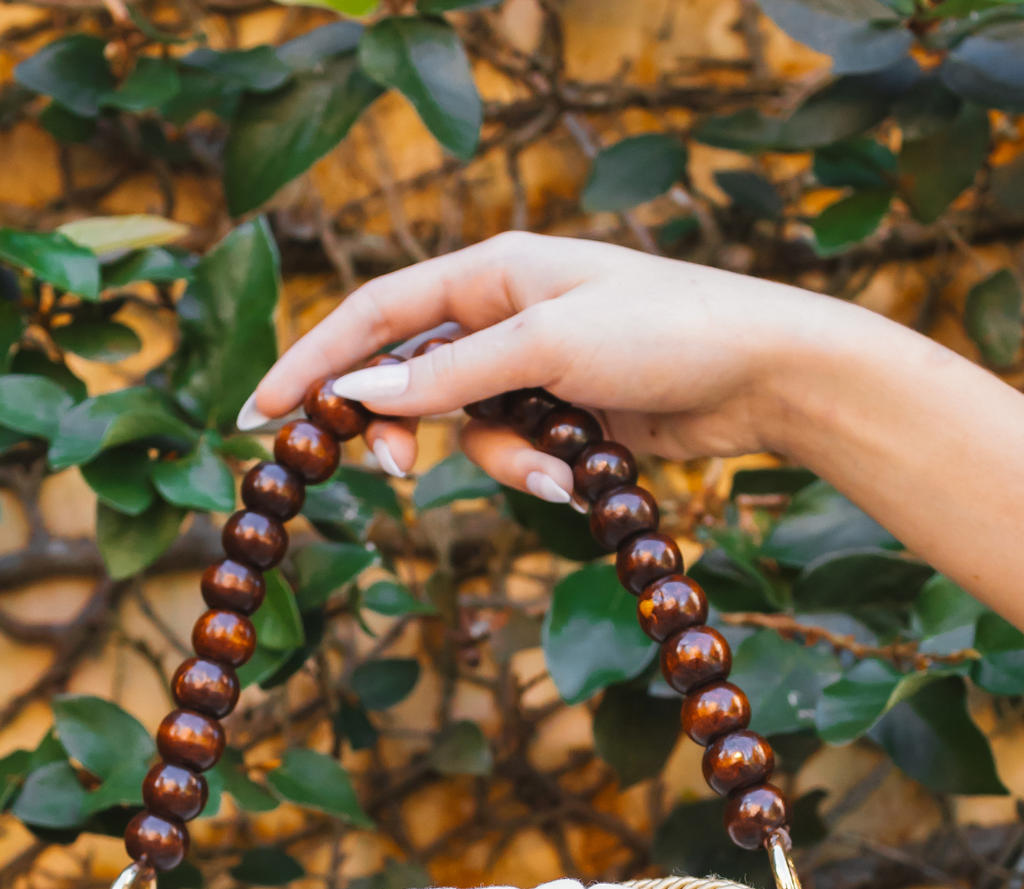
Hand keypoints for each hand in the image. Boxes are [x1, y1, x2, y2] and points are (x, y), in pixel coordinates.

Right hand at [238, 234, 889, 501]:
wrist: (761, 374)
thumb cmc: (664, 331)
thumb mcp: (547, 347)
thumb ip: (451, 378)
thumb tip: (364, 398)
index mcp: (488, 274)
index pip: (375, 314)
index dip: (315, 361)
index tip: (263, 414)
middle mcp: (501, 317)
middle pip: (410, 381)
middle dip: (404, 434)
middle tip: (399, 478)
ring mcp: (531, 371)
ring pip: (465, 433)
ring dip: (500, 464)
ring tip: (555, 474)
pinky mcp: (562, 420)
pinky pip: (516, 456)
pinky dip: (538, 476)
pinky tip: (579, 480)